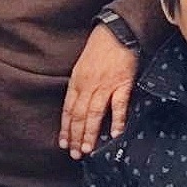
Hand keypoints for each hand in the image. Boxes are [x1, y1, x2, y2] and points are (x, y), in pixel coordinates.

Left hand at [58, 24, 137, 157]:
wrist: (117, 32)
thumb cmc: (99, 48)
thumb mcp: (82, 66)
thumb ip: (80, 86)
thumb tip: (77, 106)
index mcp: (77, 81)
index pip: (68, 109)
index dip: (65, 127)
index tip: (63, 143)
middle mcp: (88, 85)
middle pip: (79, 114)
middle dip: (76, 136)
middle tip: (75, 154)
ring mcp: (105, 85)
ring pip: (94, 113)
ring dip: (90, 133)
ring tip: (88, 149)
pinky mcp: (122, 83)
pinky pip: (118, 105)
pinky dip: (116, 120)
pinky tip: (113, 134)